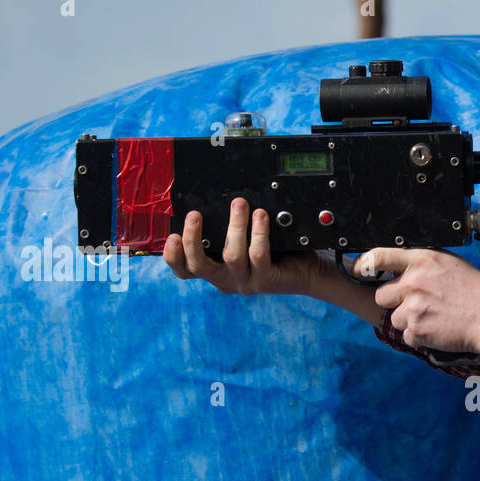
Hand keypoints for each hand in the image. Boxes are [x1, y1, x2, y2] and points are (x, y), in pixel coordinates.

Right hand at [164, 197, 334, 295]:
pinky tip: (261, 216)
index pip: (185, 270)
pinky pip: (258, 256)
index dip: (173, 256)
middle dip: (193, 239)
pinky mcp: (266, 280)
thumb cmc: (275, 250)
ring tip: (240, 204)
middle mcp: (226, 279)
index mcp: (215, 270)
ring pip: (231, 256)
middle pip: (199, 266)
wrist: (308, 271)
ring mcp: (245, 282)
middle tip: (195, 215)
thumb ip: (226, 228)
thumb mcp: (244, 239)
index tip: (172, 236)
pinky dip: (258, 233)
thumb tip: (216, 198)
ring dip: (234, 226)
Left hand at [358, 247, 479, 358]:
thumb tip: (403, 270)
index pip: (380, 256)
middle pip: (381, 295)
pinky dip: (420, 337)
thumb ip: (424, 265)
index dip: (365, 264)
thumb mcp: (451, 265)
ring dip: (409, 322)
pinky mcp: (416, 330)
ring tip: (434, 318)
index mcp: (423, 260)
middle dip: (394, 302)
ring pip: (394, 319)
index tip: (360, 270)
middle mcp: (414, 282)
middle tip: (417, 305)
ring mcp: (413, 307)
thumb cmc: (477, 292)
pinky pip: (407, 336)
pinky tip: (438, 329)